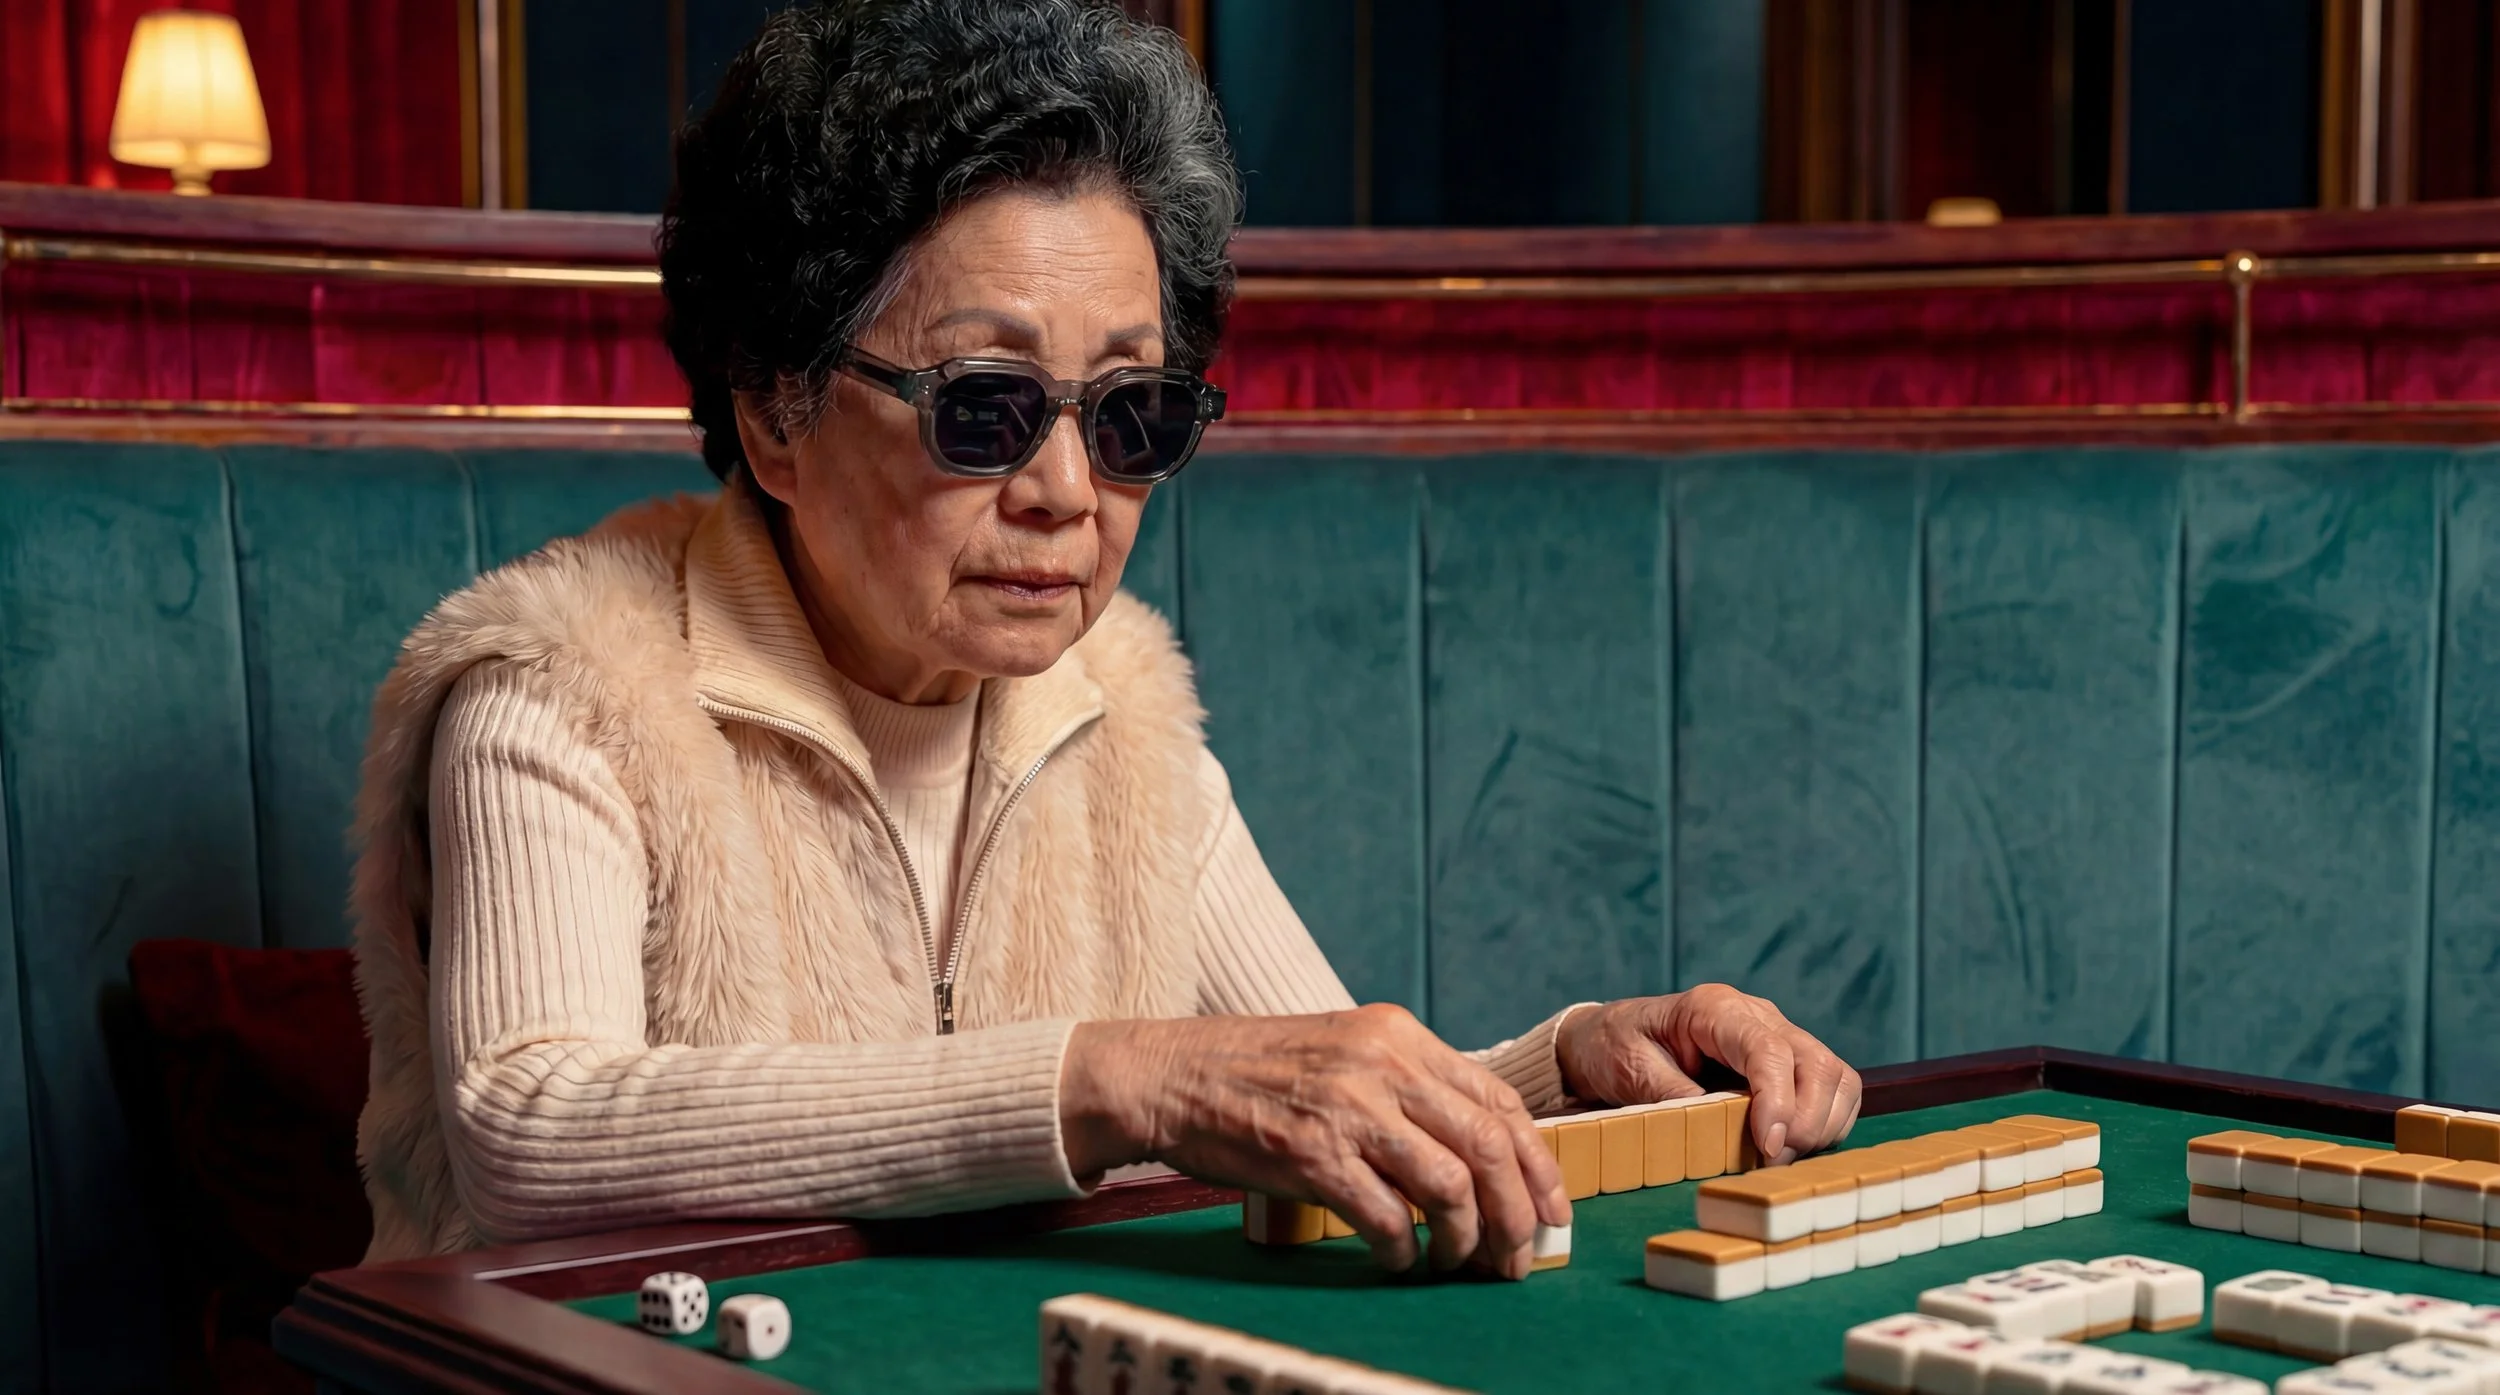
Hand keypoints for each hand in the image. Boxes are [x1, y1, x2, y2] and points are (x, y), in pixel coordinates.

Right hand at [1060, 1005, 1569, 1278]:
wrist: (1166, 1074)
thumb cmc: (1252, 1072)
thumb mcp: (1342, 1052)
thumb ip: (1404, 1086)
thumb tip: (1474, 1153)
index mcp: (1397, 1035)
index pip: (1497, 1099)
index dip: (1537, 1161)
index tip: (1551, 1207)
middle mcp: (1380, 1065)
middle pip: (1488, 1145)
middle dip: (1518, 1212)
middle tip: (1520, 1256)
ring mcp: (1346, 1108)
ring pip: (1450, 1185)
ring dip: (1468, 1238)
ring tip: (1460, 1263)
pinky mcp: (1309, 1154)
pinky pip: (1385, 1216)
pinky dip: (1403, 1248)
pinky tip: (1398, 1258)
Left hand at [1555, 984, 1860, 1165]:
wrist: (1608, 1039)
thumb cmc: (1615, 1048)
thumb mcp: (1630, 1069)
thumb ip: (1673, 1096)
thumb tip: (1720, 1129)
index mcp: (1715, 1009)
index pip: (1769, 1050)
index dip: (1778, 1101)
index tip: (1769, 1146)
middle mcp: (1757, 1016)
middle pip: (1817, 1064)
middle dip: (1808, 1120)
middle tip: (1772, 1160)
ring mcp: (1778, 1037)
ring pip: (1835, 1078)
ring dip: (1821, 1126)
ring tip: (1778, 1157)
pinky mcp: (1787, 1064)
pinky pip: (1832, 1092)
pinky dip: (1825, 1125)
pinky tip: (1789, 1146)